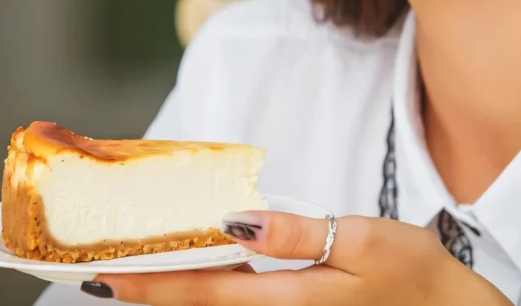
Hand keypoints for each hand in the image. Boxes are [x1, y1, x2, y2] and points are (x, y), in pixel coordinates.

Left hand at [89, 212, 510, 305]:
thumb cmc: (418, 276)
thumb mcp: (365, 242)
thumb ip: (298, 236)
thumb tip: (236, 221)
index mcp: (290, 298)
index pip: (204, 291)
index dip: (152, 283)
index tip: (105, 274)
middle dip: (151, 292)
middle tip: (102, 274)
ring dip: (176, 295)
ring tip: (135, 274)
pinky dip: (212, 294)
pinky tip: (198, 278)